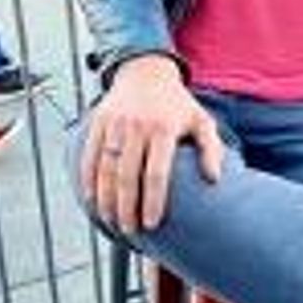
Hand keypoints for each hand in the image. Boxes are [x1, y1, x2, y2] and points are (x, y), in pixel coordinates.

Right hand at [81, 54, 223, 233]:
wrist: (145, 71)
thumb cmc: (177, 104)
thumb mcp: (201, 120)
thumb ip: (211, 150)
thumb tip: (214, 180)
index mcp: (163, 129)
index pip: (156, 173)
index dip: (153, 201)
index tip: (153, 223)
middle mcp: (137, 126)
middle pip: (128, 176)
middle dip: (127, 208)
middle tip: (131, 231)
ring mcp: (114, 124)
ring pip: (105, 169)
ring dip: (106, 200)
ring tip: (112, 222)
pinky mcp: (98, 123)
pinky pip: (89, 157)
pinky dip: (88, 181)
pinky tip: (92, 201)